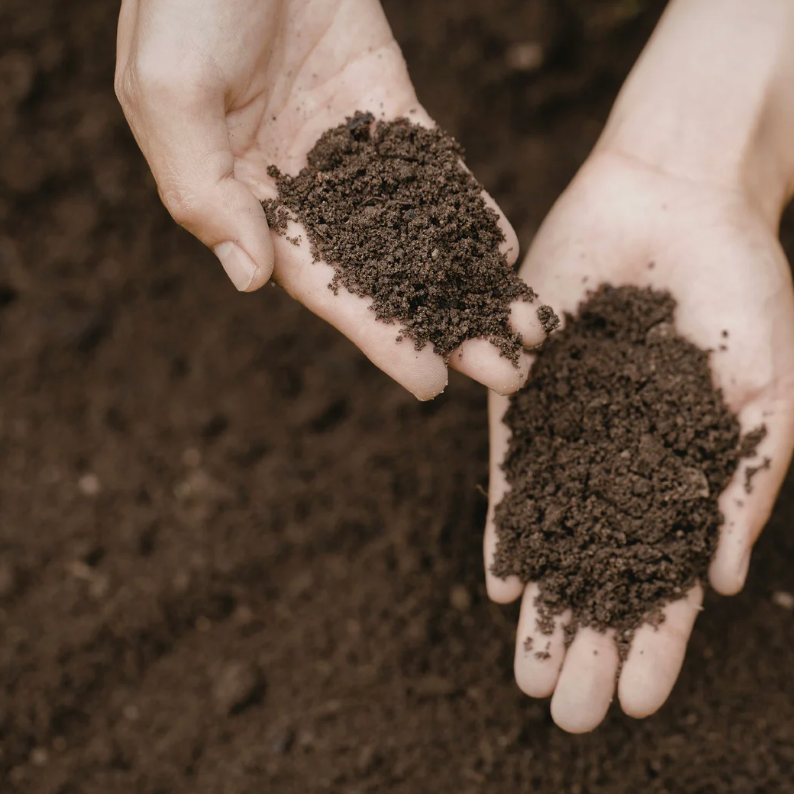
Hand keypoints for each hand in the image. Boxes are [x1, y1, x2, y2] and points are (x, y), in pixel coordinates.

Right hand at [114, 0, 544, 399]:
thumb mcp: (168, 90)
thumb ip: (202, 191)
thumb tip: (253, 281)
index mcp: (248, 201)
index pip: (324, 287)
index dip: (378, 337)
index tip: (430, 384)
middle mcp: (304, 190)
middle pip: (384, 274)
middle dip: (444, 325)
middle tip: (507, 374)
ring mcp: (349, 151)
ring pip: (417, 231)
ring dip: (469, 281)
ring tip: (526, 328)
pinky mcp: (387, 108)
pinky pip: (432, 169)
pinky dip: (465, 208)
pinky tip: (502, 249)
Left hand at [484, 148, 793, 732]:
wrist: (677, 199)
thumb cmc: (743, 288)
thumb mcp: (769, 392)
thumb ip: (746, 485)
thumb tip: (719, 582)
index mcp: (687, 473)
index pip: (667, 576)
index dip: (655, 639)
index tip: (638, 701)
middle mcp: (625, 463)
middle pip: (603, 571)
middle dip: (586, 639)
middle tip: (566, 714)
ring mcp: (576, 430)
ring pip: (555, 536)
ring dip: (542, 604)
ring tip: (528, 672)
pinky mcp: (529, 392)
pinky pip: (515, 470)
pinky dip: (510, 526)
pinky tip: (502, 580)